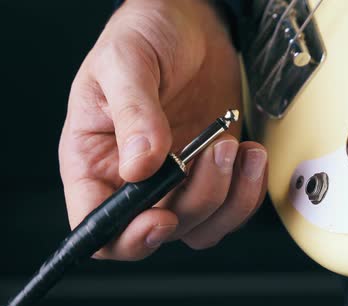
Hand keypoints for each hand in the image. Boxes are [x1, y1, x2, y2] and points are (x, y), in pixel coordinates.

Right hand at [59, 0, 266, 259]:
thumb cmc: (145, 34)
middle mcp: (133, 179)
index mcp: (94, 160)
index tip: (161, 217)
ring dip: (227, 198)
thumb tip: (140, 165)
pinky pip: (231, 207)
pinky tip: (250, 155)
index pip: (97, 224)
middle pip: (157, 231)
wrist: (190, 23)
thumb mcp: (126, 62)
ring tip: (235, 147)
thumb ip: (133, 113)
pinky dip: (247, 191)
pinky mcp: (210, 173)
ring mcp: (176, 180)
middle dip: (195, 202)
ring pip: (200, 226)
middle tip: (214, 152)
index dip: (126, 237)